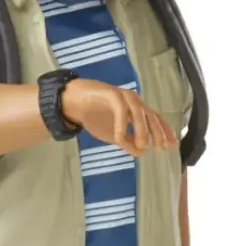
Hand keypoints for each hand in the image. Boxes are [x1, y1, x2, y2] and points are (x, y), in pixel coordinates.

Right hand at [61, 79, 176, 155]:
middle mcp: (133, 101)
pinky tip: (120, 138)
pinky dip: (122, 124)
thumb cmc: (94, 116)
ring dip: (142, 129)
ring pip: (138, 111)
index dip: (164, 131)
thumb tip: (141, 152)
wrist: (73, 102)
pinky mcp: (110, 93)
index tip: (172, 145)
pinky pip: (120, 109)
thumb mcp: (113, 135)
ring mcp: (123, 96)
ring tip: (142, 145)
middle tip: (159, 147)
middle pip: (150, 115)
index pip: (155, 119)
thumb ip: (127, 141)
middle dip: (157, 132)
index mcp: (136, 109)